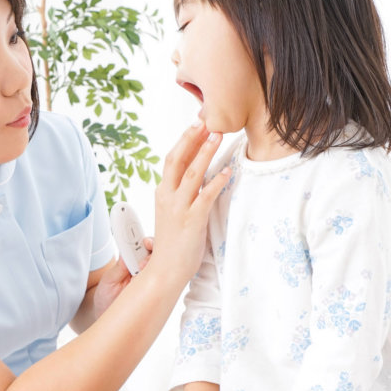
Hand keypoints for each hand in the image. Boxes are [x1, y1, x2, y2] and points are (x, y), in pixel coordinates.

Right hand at [151, 122, 231, 270]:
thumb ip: (181, 193)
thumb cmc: (173, 243)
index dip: (184, 140)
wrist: (165, 270)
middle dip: (191, 138)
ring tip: (218, 136)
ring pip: (192, 173)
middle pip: (177, 159)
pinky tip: (228, 172)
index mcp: (162, 192)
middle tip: (205, 120)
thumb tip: (197, 175)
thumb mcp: (172, 212)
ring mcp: (178, 208)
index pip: (172, 159)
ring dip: (206, 152)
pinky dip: (217, 182)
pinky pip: (206, 196)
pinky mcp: (192, 221)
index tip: (197, 124)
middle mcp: (167, 196)